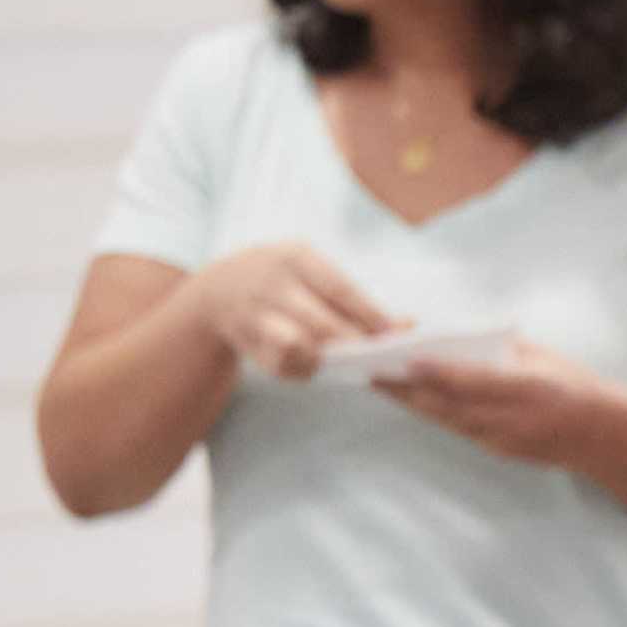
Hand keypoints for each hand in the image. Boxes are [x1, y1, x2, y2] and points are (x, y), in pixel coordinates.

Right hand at [192, 243, 393, 380]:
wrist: (217, 290)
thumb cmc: (286, 282)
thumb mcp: (311, 273)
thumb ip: (354, 298)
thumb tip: (410, 324)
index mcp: (295, 257)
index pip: (341, 288)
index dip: (371, 314)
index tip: (398, 333)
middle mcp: (271, 282)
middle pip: (322, 322)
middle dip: (354, 343)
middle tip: (382, 357)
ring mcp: (254, 312)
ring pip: (300, 345)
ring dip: (329, 358)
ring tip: (351, 363)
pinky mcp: (245, 341)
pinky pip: (282, 363)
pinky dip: (303, 368)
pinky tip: (314, 365)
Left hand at [375, 341, 626, 471]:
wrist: (601, 434)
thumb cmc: (572, 384)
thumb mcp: (542, 356)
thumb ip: (501, 347)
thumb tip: (452, 335)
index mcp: (527, 387)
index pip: (473, 379)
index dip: (437, 370)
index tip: (405, 357)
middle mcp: (512, 418)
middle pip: (448, 404)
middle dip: (406, 389)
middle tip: (371, 371)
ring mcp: (503, 438)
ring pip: (447, 419)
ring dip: (411, 402)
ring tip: (380, 384)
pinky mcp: (498, 450)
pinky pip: (458, 429)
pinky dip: (433, 413)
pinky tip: (413, 401)